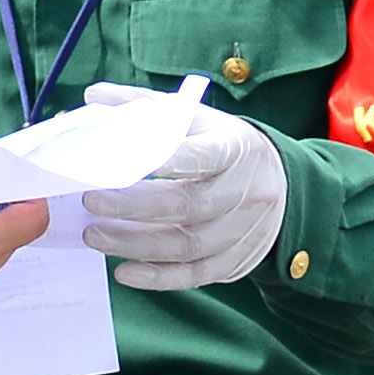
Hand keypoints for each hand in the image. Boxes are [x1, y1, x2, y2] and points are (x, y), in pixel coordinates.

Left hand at [76, 84, 290, 290]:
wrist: (282, 188)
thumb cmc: (225, 148)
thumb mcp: (199, 119)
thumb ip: (146, 107)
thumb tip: (94, 96)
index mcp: (234, 149)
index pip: (201, 155)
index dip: (167, 160)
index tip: (126, 159)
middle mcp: (240, 191)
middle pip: (188, 204)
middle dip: (134, 206)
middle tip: (91, 200)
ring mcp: (238, 231)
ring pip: (186, 245)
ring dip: (135, 244)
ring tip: (94, 235)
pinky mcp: (232, 262)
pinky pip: (193, 275)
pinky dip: (157, 278)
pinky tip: (124, 272)